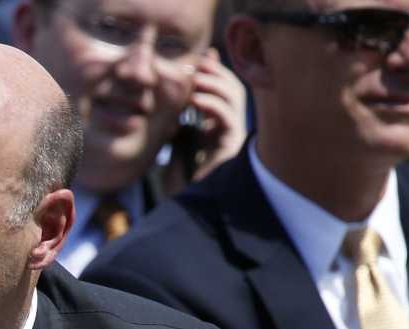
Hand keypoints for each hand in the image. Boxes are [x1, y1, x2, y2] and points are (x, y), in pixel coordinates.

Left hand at [186, 48, 247, 181]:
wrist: (176, 191)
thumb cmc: (174, 158)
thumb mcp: (175, 124)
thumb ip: (181, 103)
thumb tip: (182, 78)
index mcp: (219, 118)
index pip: (225, 85)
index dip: (216, 69)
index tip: (200, 57)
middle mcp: (231, 124)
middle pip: (234, 89)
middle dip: (217, 73)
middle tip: (198, 65)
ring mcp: (233, 136)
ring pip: (234, 101)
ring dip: (215, 85)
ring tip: (195, 79)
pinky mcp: (231, 147)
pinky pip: (228, 120)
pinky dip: (213, 105)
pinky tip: (196, 99)